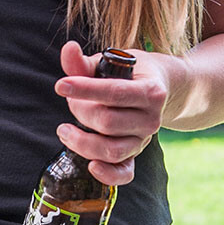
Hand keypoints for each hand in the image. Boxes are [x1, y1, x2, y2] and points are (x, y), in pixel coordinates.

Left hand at [54, 41, 179, 184]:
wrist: (163, 89)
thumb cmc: (128, 73)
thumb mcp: (110, 62)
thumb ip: (84, 62)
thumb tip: (68, 49)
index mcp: (150, 90)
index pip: (114, 92)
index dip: (85, 89)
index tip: (61, 85)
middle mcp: (152, 118)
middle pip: (107, 122)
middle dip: (80, 111)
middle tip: (70, 102)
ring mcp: (145, 139)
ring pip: (112, 150)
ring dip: (81, 142)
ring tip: (64, 130)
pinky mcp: (136, 154)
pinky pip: (124, 173)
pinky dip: (108, 175)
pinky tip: (90, 166)